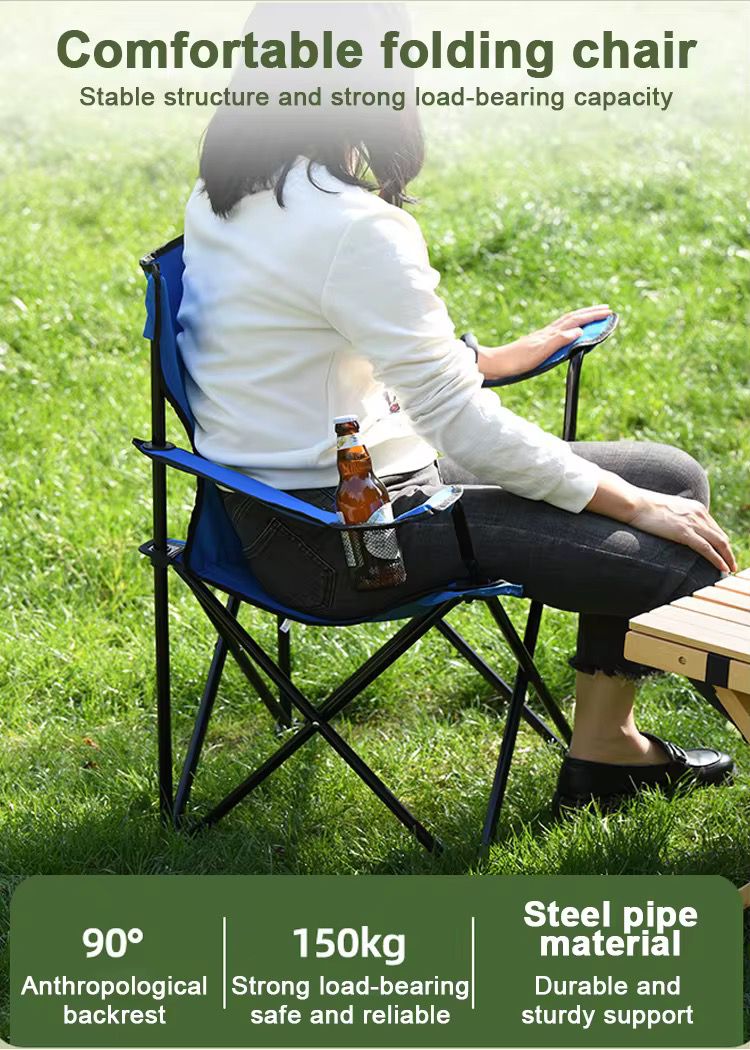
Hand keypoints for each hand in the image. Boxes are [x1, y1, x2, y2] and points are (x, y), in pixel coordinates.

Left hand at [477, 305, 611, 380]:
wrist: (496, 364)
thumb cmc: (516, 360)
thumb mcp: (540, 352)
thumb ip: (559, 341)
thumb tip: (579, 330)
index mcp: (550, 333)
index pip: (575, 320)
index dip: (592, 316)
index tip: (608, 312)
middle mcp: (547, 332)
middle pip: (572, 317)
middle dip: (590, 312)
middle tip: (606, 309)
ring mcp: (542, 336)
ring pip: (566, 322)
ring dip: (581, 317)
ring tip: (592, 315)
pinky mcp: (538, 343)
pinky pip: (559, 330)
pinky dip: (570, 326)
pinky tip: (569, 330)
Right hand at [627, 491, 736, 573]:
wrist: (635, 503)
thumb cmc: (646, 507)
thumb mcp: (669, 509)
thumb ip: (680, 517)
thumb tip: (678, 527)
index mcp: (697, 508)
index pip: (715, 529)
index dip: (721, 543)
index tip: (724, 554)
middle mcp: (699, 514)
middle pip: (721, 536)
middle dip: (729, 552)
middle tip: (732, 564)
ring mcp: (692, 523)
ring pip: (719, 543)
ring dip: (728, 558)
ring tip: (731, 569)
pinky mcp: (684, 533)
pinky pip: (707, 549)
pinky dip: (718, 560)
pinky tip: (723, 568)